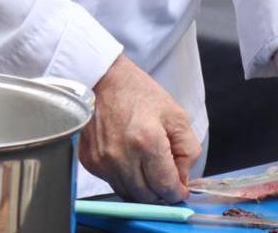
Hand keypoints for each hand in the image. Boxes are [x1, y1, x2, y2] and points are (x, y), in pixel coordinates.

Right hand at [79, 55, 201, 202]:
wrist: (103, 80)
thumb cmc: (139, 94)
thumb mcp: (176, 116)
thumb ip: (188, 151)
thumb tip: (182, 179)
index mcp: (147, 142)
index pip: (165, 187)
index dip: (177, 192)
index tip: (180, 190)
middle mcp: (121, 156)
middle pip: (146, 197)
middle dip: (161, 192)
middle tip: (166, 178)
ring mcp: (102, 161)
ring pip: (128, 194)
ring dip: (143, 188)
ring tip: (148, 166)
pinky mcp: (89, 162)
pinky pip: (112, 182)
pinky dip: (125, 178)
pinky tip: (130, 159)